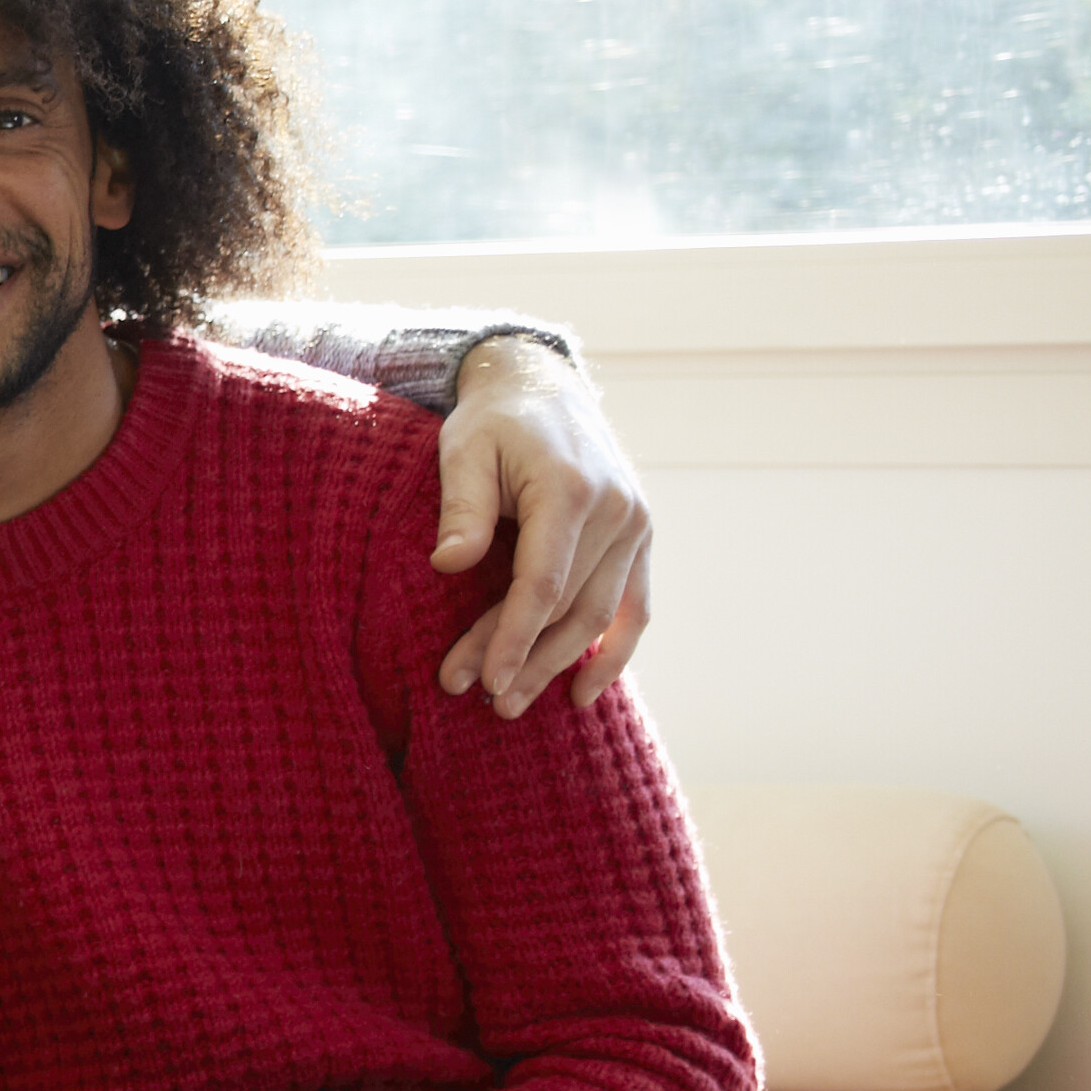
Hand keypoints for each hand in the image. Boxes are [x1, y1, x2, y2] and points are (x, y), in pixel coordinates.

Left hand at [433, 338, 652, 713]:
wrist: (541, 387)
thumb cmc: (491, 422)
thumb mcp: (462, 449)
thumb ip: (462, 507)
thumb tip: (449, 565)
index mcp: (571, 490)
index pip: (543, 584)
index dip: (512, 637)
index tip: (480, 679)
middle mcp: (617, 512)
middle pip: (568, 607)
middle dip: (524, 659)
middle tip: (482, 700)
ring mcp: (637, 526)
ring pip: (601, 616)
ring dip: (559, 665)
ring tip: (512, 704)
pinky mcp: (641, 537)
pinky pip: (635, 607)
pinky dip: (614, 653)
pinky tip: (581, 693)